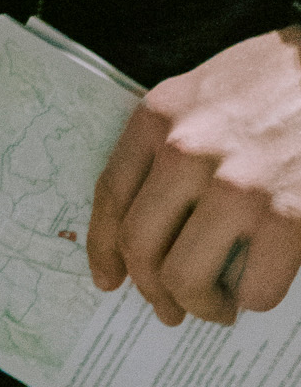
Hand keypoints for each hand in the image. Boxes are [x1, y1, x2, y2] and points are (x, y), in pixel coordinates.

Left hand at [90, 26, 300, 324]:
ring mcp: (237, 185)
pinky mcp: (289, 215)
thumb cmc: (280, 79)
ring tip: (219, 307)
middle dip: (152, 290)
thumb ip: (169, 142)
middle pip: (140, 246)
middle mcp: (186, 152)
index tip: (110, 278)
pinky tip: (260, 288)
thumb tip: (150, 220)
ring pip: (186, 277)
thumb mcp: (204, 92)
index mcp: (158, 119)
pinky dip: (254, 298)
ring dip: (201, 305)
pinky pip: (254, 286)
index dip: (103, 249)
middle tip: (170, 308)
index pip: (109, 197)